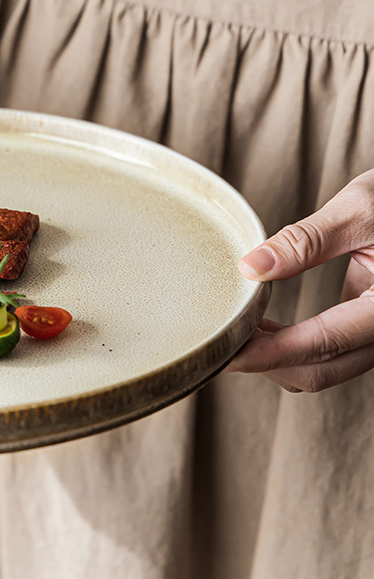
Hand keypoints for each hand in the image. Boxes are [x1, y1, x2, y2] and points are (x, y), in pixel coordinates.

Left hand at [227, 171, 373, 391]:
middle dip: (267, 363)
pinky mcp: (372, 325)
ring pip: (326, 367)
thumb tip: (250, 267)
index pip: (323, 343)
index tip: (226, 353)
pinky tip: (262, 325)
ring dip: (278, 358)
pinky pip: (331, 351)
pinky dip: (294, 346)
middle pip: (321, 371)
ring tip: (235, 331)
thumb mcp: (362, 207)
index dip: (269, 354)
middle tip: (220, 343)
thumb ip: (307, 240)